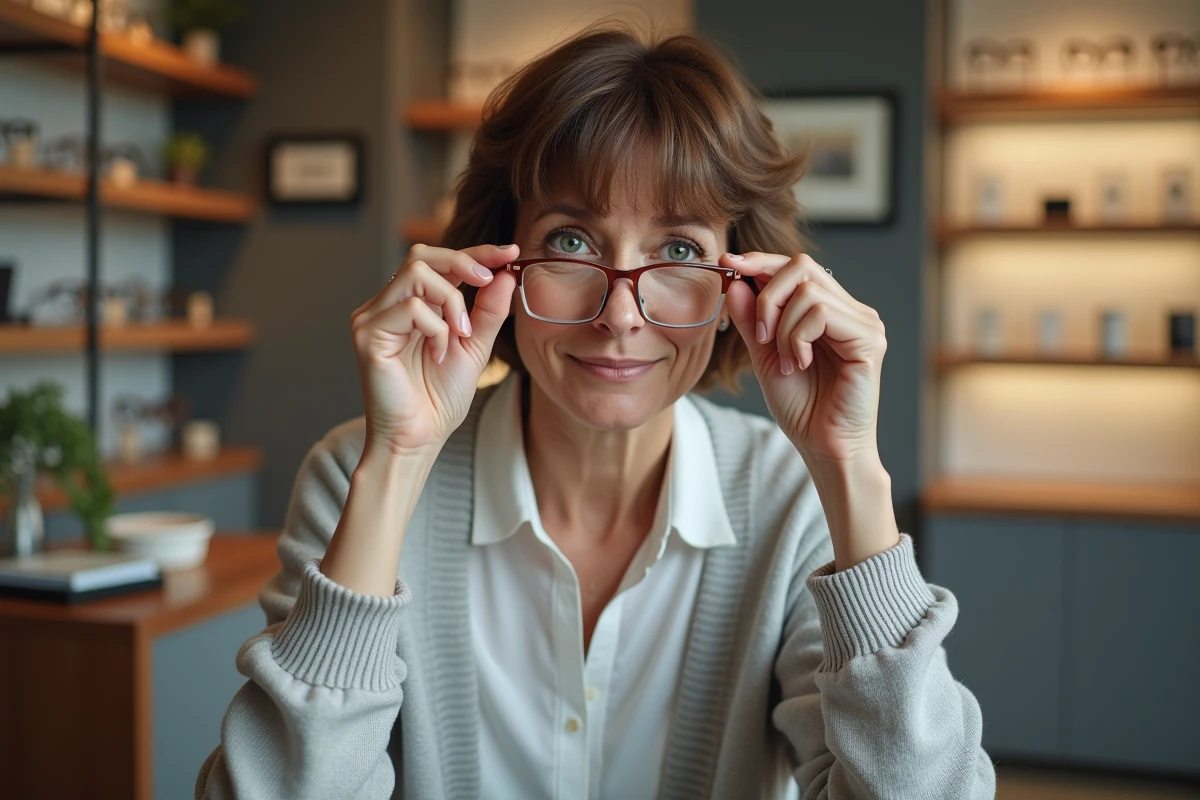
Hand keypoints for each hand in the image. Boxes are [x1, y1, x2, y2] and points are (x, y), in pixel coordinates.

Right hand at [350, 242, 517, 457]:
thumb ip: (487, 311)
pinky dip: (436, 328)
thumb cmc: (439, 399)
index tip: (510, 252)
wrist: (418, 439)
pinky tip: (438, 355)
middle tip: (489, 280)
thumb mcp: (474, 347)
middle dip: (463, 261)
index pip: (440, 263)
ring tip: (460, 335)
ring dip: (451, 302)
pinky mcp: (367, 333)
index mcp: (411, 306)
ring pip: (416, 272)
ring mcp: (373, 316)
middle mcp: (387, 305)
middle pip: (421, 254)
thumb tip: (504, 273)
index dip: (476, 252)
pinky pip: (411, 306)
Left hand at [722, 252, 886, 469]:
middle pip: (802, 266)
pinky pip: (821, 313)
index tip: (727, 264)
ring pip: (808, 291)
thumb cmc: (801, 406)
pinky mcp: (869, 339)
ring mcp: (864, 322)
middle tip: (761, 335)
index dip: (761, 262)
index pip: (796, 268)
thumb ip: (752, 319)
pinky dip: (798, 337)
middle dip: (767, 296)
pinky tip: (799, 363)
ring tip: (785, 361)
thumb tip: (735, 281)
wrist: (823, 446)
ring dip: (782, 327)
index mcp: (829, 310)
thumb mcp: (765, 354)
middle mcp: (851, 310)